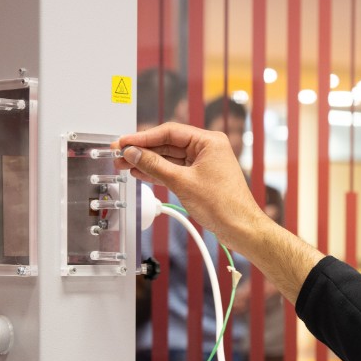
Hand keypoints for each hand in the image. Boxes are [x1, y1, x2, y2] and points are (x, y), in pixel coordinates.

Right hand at [115, 123, 270, 256]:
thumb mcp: (182, 182)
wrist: (240, 228)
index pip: (169, 132)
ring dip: (147, 162)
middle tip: (119, 153)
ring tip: (124, 164)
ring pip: (169, 158)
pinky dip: (158, 172)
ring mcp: (204, 164)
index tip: (124, 142)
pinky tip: (140, 172)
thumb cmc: (224, 205)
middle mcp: (207, 149)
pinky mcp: (200, 178)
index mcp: (209, 141)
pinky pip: (174, 170)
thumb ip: (155, 166)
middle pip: (167, 144)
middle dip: (143, 150)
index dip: (143, 137)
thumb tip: (134, 153)